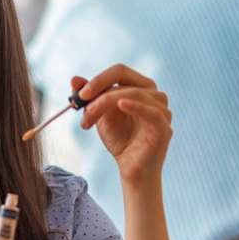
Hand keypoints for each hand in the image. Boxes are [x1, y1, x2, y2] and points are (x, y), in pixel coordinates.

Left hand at [72, 65, 172, 183]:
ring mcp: (162, 109)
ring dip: (107, 103)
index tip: (80, 94)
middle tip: (83, 106)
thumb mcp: (99, 115)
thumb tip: (74, 79)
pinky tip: (121, 104)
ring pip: (134, 93)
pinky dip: (136, 106)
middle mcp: (155, 94)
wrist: (130, 168)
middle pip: (125, 80)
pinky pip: (152, 112)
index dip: (99, 80)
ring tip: (89, 119)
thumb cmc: (119, 139)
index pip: (119, 72)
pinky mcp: (164, 127)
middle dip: (100, 93)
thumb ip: (89, 97)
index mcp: (141, 87)